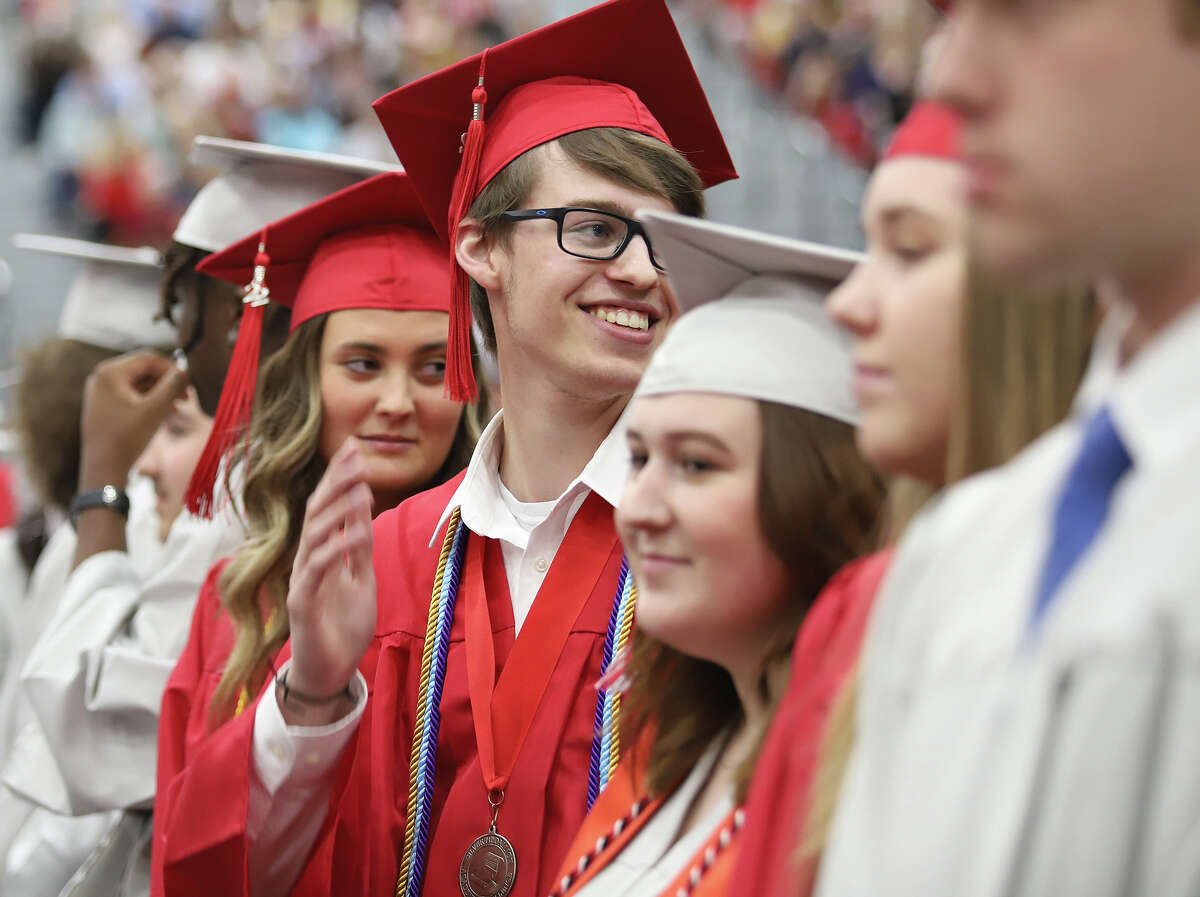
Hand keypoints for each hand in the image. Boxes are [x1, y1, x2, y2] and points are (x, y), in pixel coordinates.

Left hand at [79, 351, 187, 488]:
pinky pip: (131, 395)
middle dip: (167, 382)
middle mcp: (101, 378)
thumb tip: (184, 371)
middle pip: (143, 370)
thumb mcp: (156, 409)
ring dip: (160, 393)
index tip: (189, 384)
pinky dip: (149, 401)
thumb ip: (172, 386)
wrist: (103, 468)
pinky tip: (164, 414)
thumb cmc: (127, 438)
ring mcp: (101, 392)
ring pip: (139, 384)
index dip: (172, 369)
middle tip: (186, 398)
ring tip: (177, 408)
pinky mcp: (104, 406)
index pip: (148, 358)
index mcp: (110, 373)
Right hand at [283, 442, 376, 724]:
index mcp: (321, 552)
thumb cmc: (342, 625)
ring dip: (338, 511)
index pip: (326, 506)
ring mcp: (303, 580)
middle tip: (355, 455)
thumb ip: (358, 543)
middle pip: (316, 512)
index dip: (338, 478)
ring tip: (361, 490)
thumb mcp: (360, 576)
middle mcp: (307, 561)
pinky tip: (351, 536)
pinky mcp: (302, 604)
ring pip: (314, 536)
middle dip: (336, 483)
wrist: (330, 672)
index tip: (355, 449)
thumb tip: (363, 503)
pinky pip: (316, 571)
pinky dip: (334, 551)